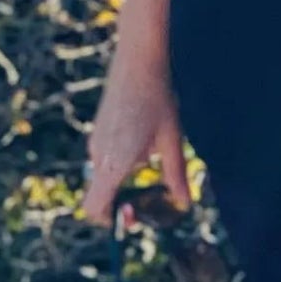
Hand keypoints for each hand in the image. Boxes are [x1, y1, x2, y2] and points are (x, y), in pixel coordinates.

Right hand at [81, 51, 191, 226]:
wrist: (138, 60)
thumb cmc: (158, 99)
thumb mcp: (172, 139)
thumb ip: (176, 175)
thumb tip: (185, 204)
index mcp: (114, 163)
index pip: (94, 208)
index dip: (108, 221)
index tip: (131, 217)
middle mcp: (98, 154)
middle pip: (99, 195)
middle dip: (120, 203)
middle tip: (146, 198)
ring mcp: (96, 140)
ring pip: (104, 174)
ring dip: (123, 178)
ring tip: (150, 154)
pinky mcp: (98, 128)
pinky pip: (105, 156)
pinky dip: (120, 160)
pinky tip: (142, 136)